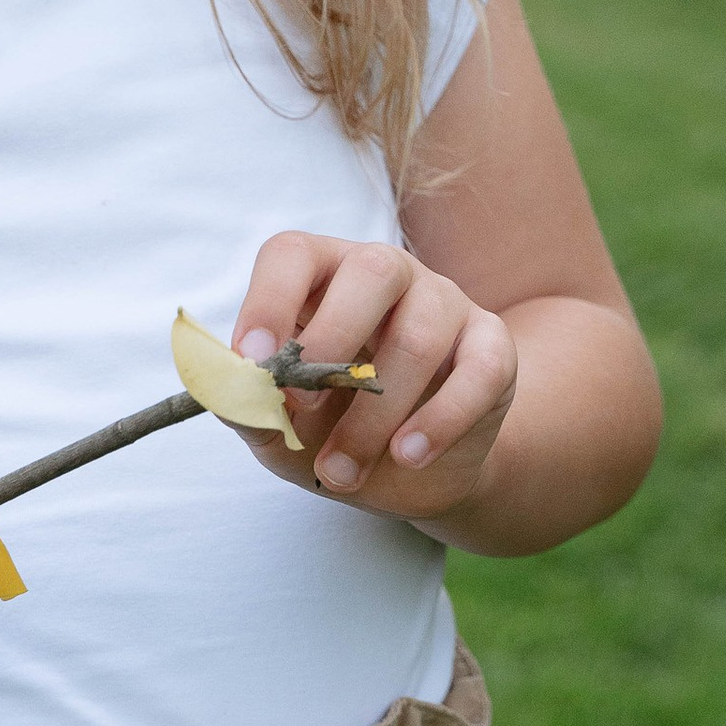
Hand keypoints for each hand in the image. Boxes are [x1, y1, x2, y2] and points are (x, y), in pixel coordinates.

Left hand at [231, 233, 517, 532]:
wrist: (414, 471)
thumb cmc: (334, 428)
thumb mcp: (282, 428)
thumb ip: (252, 409)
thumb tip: (233, 391)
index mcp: (323, 275)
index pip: (293, 254)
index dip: (269, 300)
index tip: (251, 360)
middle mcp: (387, 273)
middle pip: (371, 270)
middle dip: (332, 341)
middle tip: (302, 409)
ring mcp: (445, 303)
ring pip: (421, 335)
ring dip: (374, 415)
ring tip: (343, 471)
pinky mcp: (492, 346)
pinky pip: (480, 370)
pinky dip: (441, 420)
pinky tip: (409, 455)